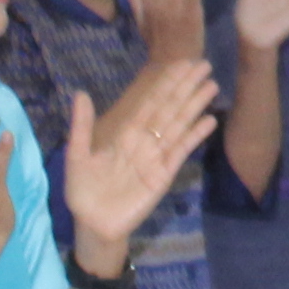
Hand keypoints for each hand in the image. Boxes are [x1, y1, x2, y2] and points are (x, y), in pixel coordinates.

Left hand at [60, 63, 220, 254]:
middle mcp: (145, 140)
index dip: (165, 83)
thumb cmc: (83, 191)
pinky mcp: (164, 175)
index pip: (150, 102)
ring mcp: (157, 157)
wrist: (93, 224)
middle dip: (186, 87)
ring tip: (212, 86)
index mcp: (125, 133)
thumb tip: (80, 93)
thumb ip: (81, 126)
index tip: (181, 64)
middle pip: (169, 108)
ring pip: (178, 125)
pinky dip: (195, 136)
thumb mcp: (77, 156)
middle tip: (204, 64)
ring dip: (194, 106)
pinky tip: (209, 120)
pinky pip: (181, 151)